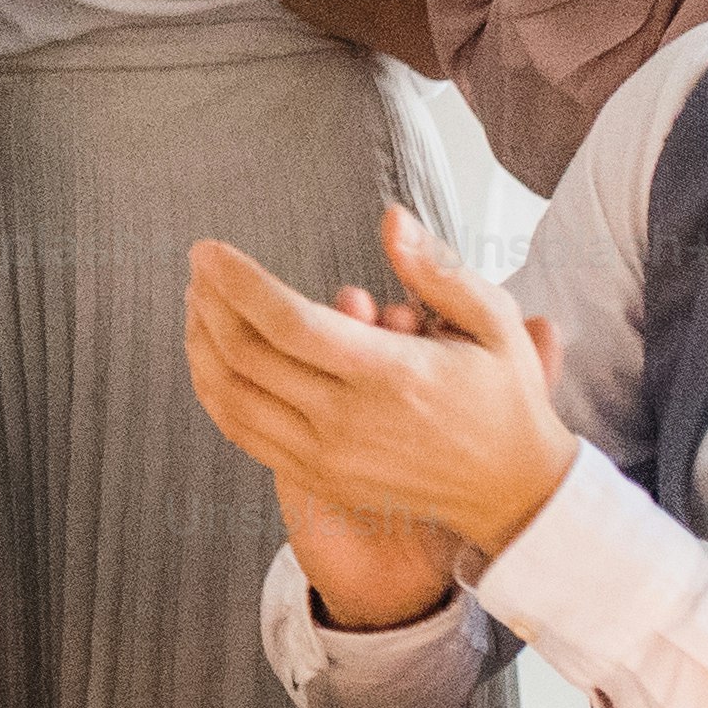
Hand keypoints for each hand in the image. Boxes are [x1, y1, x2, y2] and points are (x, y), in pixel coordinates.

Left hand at [181, 202, 577, 565]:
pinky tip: (207, 358)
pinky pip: (242, 433)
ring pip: (232, 398)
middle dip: (210, 303)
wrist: (512, 489)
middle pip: (247, 356)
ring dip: (201, 345)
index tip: (208, 250)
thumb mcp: (495, 322)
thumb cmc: (505, 397)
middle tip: (199, 268)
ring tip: (195, 304)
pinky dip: (212, 392)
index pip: (287, 321)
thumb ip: (438, 270)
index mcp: (389, 375)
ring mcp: (327, 457)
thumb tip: (391, 218)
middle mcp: (348, 421)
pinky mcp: (317, 478)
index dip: (237, 281)